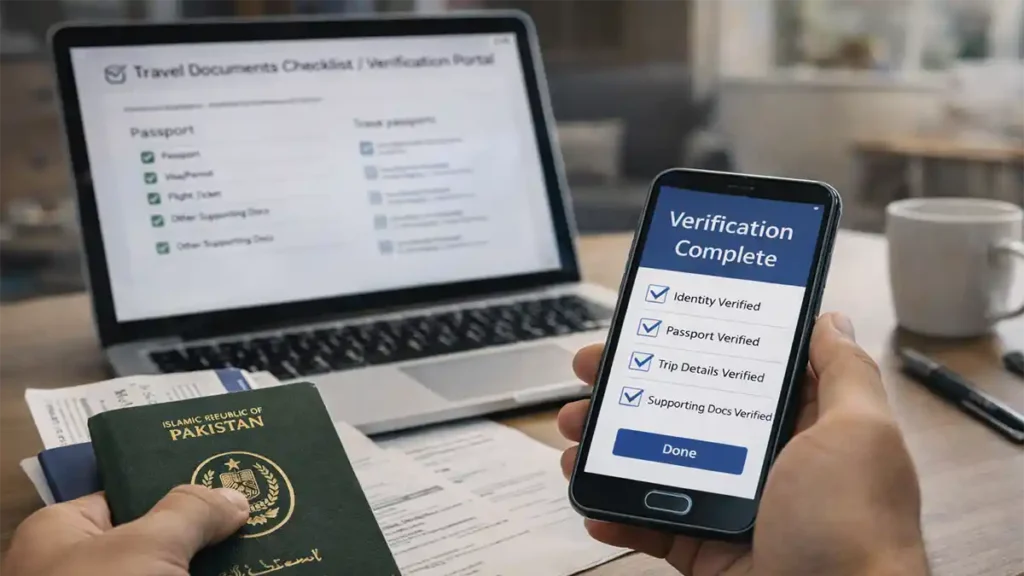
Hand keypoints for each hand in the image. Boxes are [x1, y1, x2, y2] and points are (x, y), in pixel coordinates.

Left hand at [1, 485, 249, 575]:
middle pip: (158, 536)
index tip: (233, 472)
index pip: (128, 492)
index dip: (179, 479)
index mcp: (64, 532)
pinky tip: (263, 573)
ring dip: (219, 569)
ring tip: (276, 546)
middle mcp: (84, 567)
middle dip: (209, 529)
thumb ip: (190, 512)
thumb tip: (232, 496)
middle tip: (266, 510)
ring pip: (174, 574)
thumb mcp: (145, 547)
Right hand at [559, 313, 928, 575]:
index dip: (692, 344)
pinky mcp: (707, 550)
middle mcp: (766, 462)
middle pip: (685, 410)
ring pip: (657, 464)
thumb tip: (830, 320)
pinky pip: (651, 525)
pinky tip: (593, 501)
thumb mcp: (858, 433)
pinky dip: (616, 514)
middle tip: (592, 372)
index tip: (649, 326)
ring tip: (575, 433)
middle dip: (631, 388)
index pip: (739, 369)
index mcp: (805, 427)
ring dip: (608, 446)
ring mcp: (732, 507)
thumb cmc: (857, 529)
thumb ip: (844, 373)